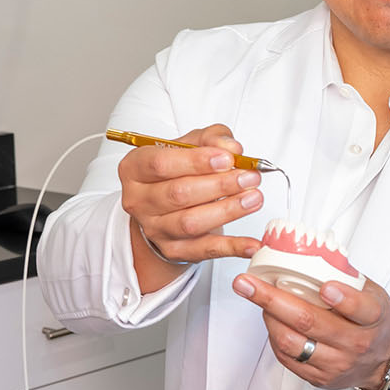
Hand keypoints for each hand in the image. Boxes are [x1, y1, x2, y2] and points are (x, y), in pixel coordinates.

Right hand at [118, 124, 263, 286]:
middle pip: (179, 194)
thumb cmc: (178, 171)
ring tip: (254, 198)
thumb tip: (232, 148)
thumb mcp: (191, 144)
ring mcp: (154, 228)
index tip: (227, 159)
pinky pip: (205, 250)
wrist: (166, 207)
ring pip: (191, 222)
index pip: (161, 164)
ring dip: (227, 211)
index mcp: (135, 168)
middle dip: (220, 185)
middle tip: (250, 178)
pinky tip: (252, 244)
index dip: (196, 161)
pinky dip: (232, 248)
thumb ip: (212, 138)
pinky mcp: (174, 250)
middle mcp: (139, 200)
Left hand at [231, 270, 389, 389]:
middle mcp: (355, 343)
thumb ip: (346, 278)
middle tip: (247, 283)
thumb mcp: (373, 294)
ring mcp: (336, 364)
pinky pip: (287, 357)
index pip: (360, 308)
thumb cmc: (375, 321)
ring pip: (291, 342)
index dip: (342, 298)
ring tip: (256, 297)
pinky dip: (274, 335)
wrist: (385, 359)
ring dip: (268, 317)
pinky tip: (271, 319)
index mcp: (373, 318)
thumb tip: (309, 254)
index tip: (325, 286)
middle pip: (309, 322)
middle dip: (272, 300)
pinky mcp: (320, 378)